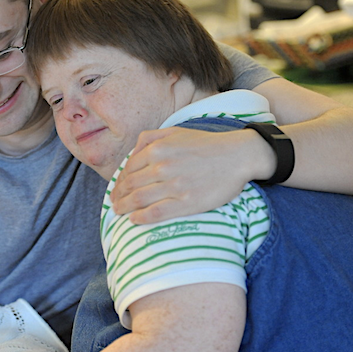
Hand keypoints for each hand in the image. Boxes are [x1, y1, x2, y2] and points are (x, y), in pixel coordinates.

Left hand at [112, 127, 272, 224]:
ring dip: (124, 208)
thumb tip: (130, 154)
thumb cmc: (206, 144)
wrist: (238, 156)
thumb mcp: (175, 131)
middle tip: (114, 204)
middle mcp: (162, 166)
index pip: (128, 169)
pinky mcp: (186, 203)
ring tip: (119, 212)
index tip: (116, 190)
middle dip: (117, 196)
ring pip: (138, 200)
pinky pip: (155, 213)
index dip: (118, 182)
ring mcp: (174, 185)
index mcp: (158, 149)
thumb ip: (149, 138)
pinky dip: (141, 218)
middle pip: (129, 186)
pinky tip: (135, 220)